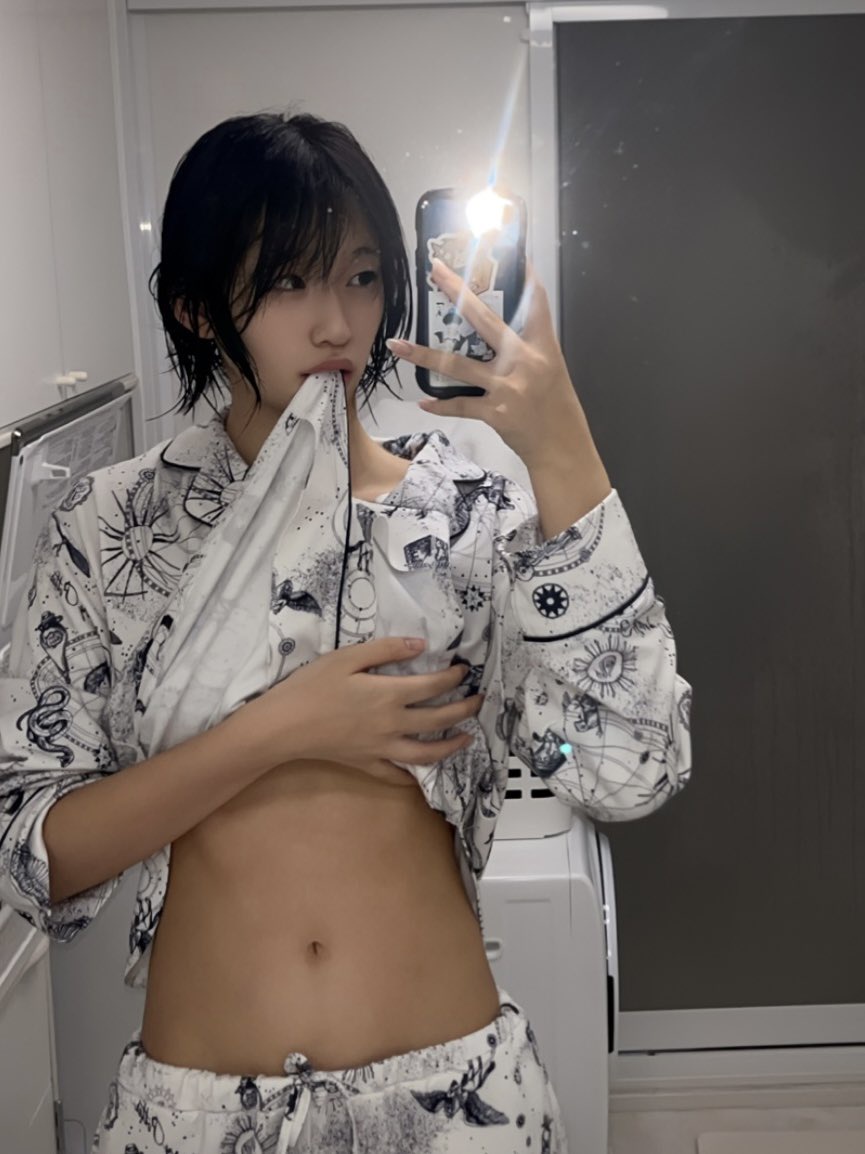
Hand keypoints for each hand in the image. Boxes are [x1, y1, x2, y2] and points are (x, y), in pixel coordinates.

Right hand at [239, 636, 483, 786]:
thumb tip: (421, 646)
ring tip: (466, 738)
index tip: (464, 671)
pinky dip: (411, 776)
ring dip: (451, 746)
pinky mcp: (366, 764)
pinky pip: (395, 774)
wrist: (282, 726)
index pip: (434, 686)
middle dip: (464, 709)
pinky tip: (420, 774)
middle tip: (478, 701)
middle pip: (439, 720)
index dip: (453, 678)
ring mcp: (381, 749)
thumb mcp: (347, 658)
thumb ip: (386, 650)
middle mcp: (393, 725)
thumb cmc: (312, 687)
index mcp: (389, 695)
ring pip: (426, 753)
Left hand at [386, 258, 589, 469]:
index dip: (524, 274)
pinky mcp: (495, 412)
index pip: (534, 302)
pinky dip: (440, 405)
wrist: (563, 449)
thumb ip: (529, 350)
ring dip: (423, 355)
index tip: (509, 250)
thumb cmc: (558, 410)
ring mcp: (507, 386)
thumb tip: (501, 335)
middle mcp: (524, 361)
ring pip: (456, 364)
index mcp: (542, 347)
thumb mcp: (553, 370)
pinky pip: (459, 405)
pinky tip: (424, 402)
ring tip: (398, 344)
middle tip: (435, 270)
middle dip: (457, 291)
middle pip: (484, 319)